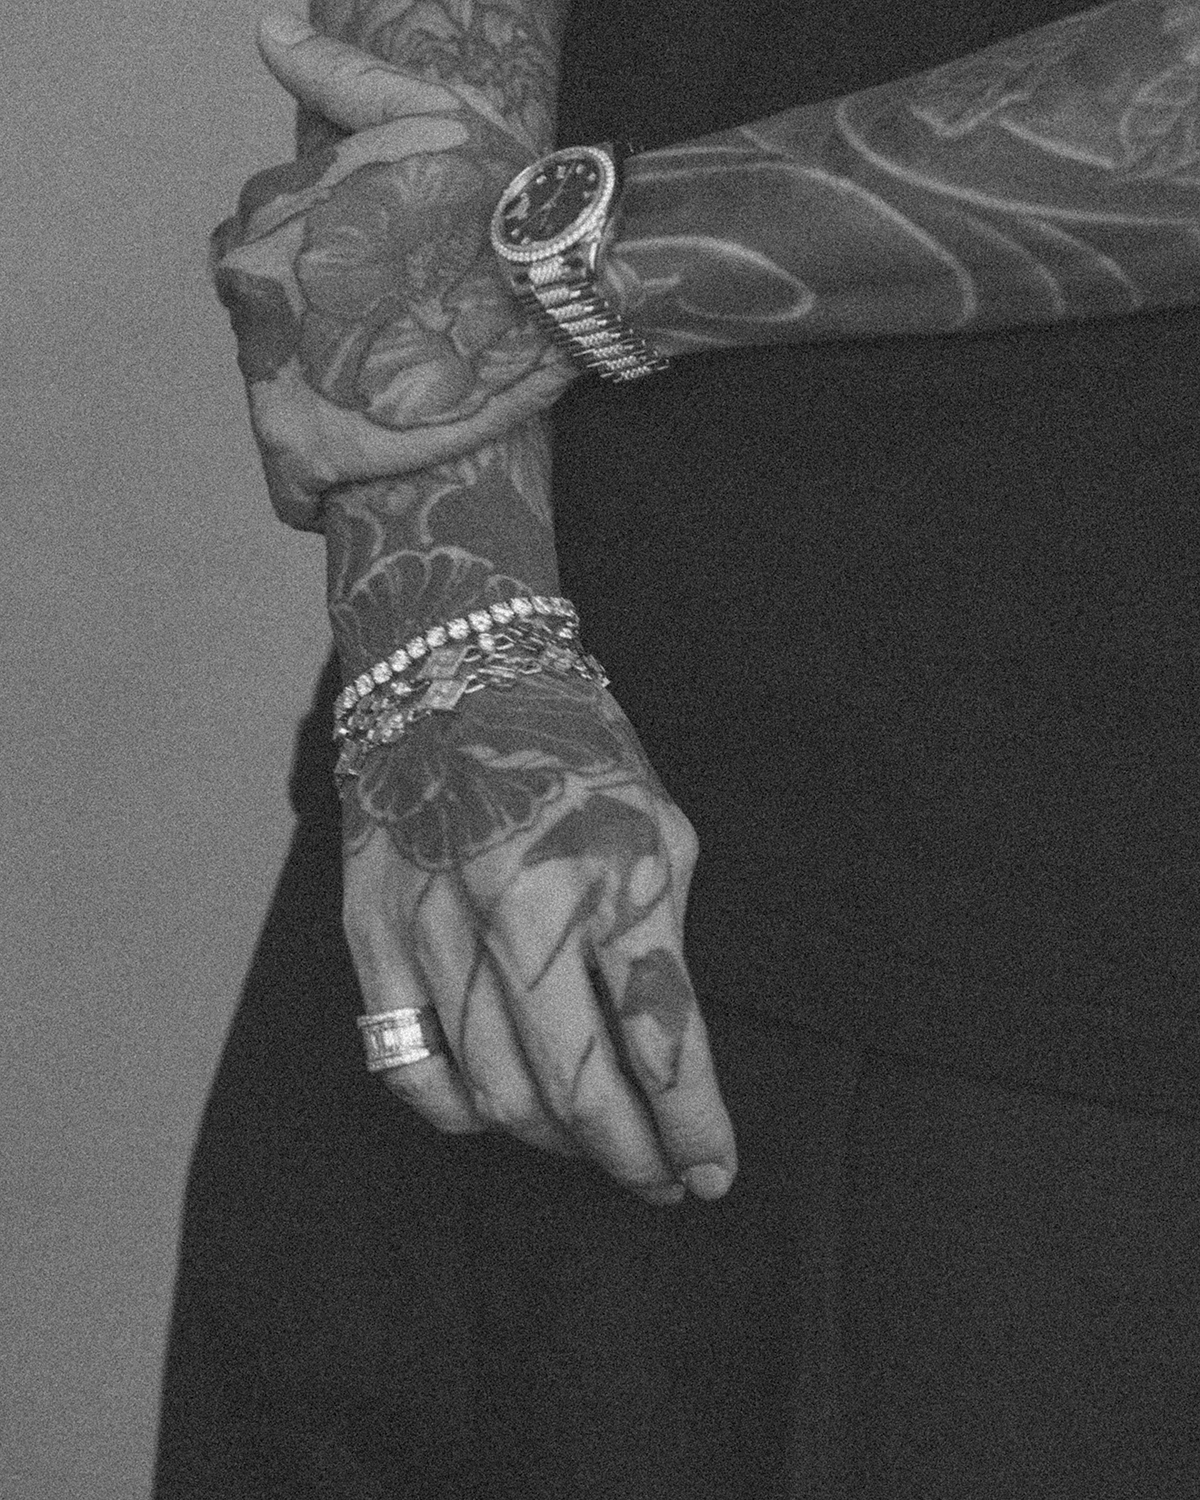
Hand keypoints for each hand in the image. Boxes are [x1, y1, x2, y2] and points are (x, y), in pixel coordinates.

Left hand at [210, 17, 574, 529]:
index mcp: (272, 226)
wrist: (554, 283)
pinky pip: (290, 486)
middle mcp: (258, 298)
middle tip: (393, 349)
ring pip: (278, 404)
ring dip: (326, 406)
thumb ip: (343, 82)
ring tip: (394, 402)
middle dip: (312, 347)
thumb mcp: (425, 116)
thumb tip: (267, 31)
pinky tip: (373, 466)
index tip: (375, 288)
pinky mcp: (301, 448)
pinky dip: (319, 486)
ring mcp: (272, 375)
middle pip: (260, 338)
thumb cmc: (496, 199)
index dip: (314, 280)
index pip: (250, 260)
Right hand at [341, 674, 738, 1205]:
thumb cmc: (574, 751)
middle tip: (660, 1180)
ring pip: (494, 1093)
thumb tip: (663, 1054)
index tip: (713, 1174)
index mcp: (611, 873)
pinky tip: (498, 1109)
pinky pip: (409, 1067)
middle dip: (632, 1158)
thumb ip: (663, 939)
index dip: (696, 1128)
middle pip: (577, 1090)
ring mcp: (433, 924)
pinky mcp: (372, 933)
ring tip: (592, 1144)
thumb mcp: (660, 826)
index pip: (664, 1041)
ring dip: (556, 1143)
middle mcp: (518, 906)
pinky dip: (461, 1111)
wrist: (452, 674)